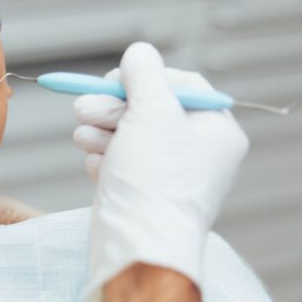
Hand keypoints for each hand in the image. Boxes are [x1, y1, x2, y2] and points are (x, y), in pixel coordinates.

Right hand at [71, 43, 247, 301]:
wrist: (136, 248)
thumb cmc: (154, 183)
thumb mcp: (153, 112)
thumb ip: (145, 74)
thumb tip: (138, 53)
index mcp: (216, 132)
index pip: (181, 84)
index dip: (143, 78)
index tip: (115, 82)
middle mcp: (196, 154)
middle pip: (148, 108)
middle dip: (112, 107)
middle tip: (85, 110)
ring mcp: (166, 175)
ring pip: (126, 134)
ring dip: (100, 130)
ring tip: (86, 139)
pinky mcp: (139, 193)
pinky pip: (117, 161)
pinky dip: (102, 159)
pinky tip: (98, 168)